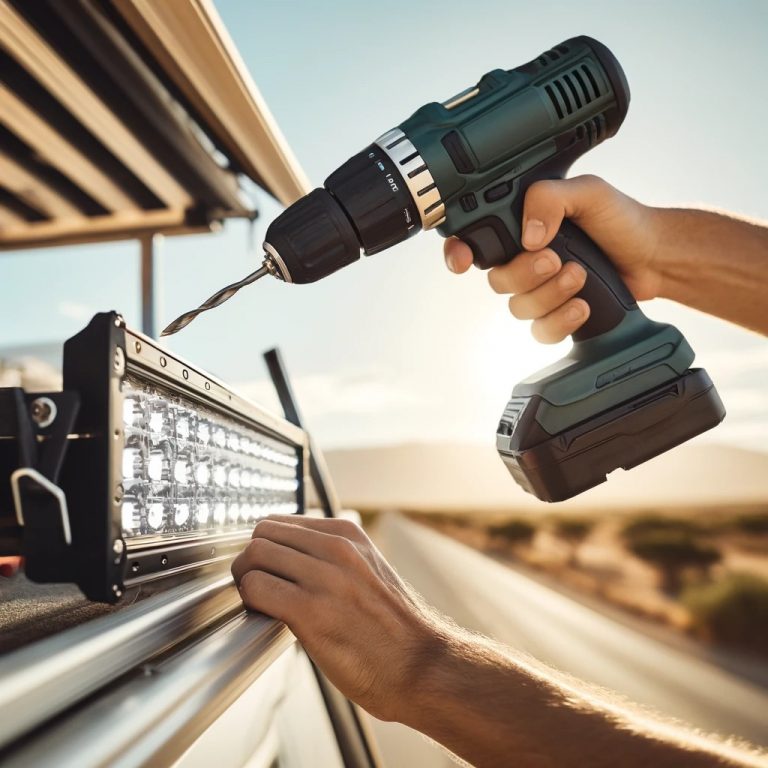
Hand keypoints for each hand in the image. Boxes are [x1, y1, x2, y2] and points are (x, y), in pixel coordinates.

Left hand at [231, 515, 437, 721]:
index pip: (281, 522)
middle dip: (250, 560)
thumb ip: (333, 556)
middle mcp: (336, 548)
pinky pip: (256, 588)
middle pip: (262, 534)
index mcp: (348, 535)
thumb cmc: (392, 628)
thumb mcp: (368, 570)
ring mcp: (324, 577)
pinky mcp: (310, 610)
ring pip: (254, 555)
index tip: (265, 568)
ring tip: (258, 602)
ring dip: (246, 579)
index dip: (265, 547)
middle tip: (254, 586)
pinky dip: (249, 600)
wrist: (419, 666)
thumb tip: (289, 555)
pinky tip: (263, 616)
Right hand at [444, 175, 664, 342]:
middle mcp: (523, 259)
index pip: (474, 241)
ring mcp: (539, 290)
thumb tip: (528, 236)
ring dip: (549, 295)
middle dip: (524, 273)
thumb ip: (550, 198)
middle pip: (496, 280)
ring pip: (517, 308)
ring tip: (580, 275)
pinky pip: (540, 331)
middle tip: (555, 258)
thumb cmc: (621, 220)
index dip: (458, 253)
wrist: (654, 256)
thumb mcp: (588, 192)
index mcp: (520, 226)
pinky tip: (583, 305)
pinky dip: (560, 321)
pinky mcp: (557, 315)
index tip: (463, 261)